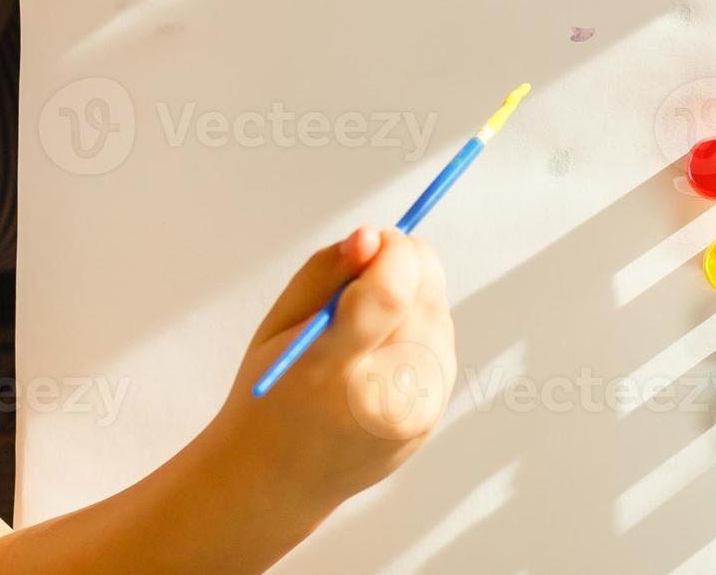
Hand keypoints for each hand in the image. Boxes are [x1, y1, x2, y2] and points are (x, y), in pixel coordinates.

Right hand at [200, 226, 452, 501]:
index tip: (375, 241)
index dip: (393, 251)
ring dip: (413, 300)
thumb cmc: (272, 395)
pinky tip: (381, 355)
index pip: (391, 293)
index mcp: (329, 368)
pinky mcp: (432, 418)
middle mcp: (381, 395)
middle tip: (368, 270)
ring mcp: (414, 412)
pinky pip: (442, 345)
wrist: (278, 480)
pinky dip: (419, 333)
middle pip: (426, 297)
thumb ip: (326, 273)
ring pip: (440, 314)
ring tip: (365, 328)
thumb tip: (372, 236)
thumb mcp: (278, 326)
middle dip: (405, 265)